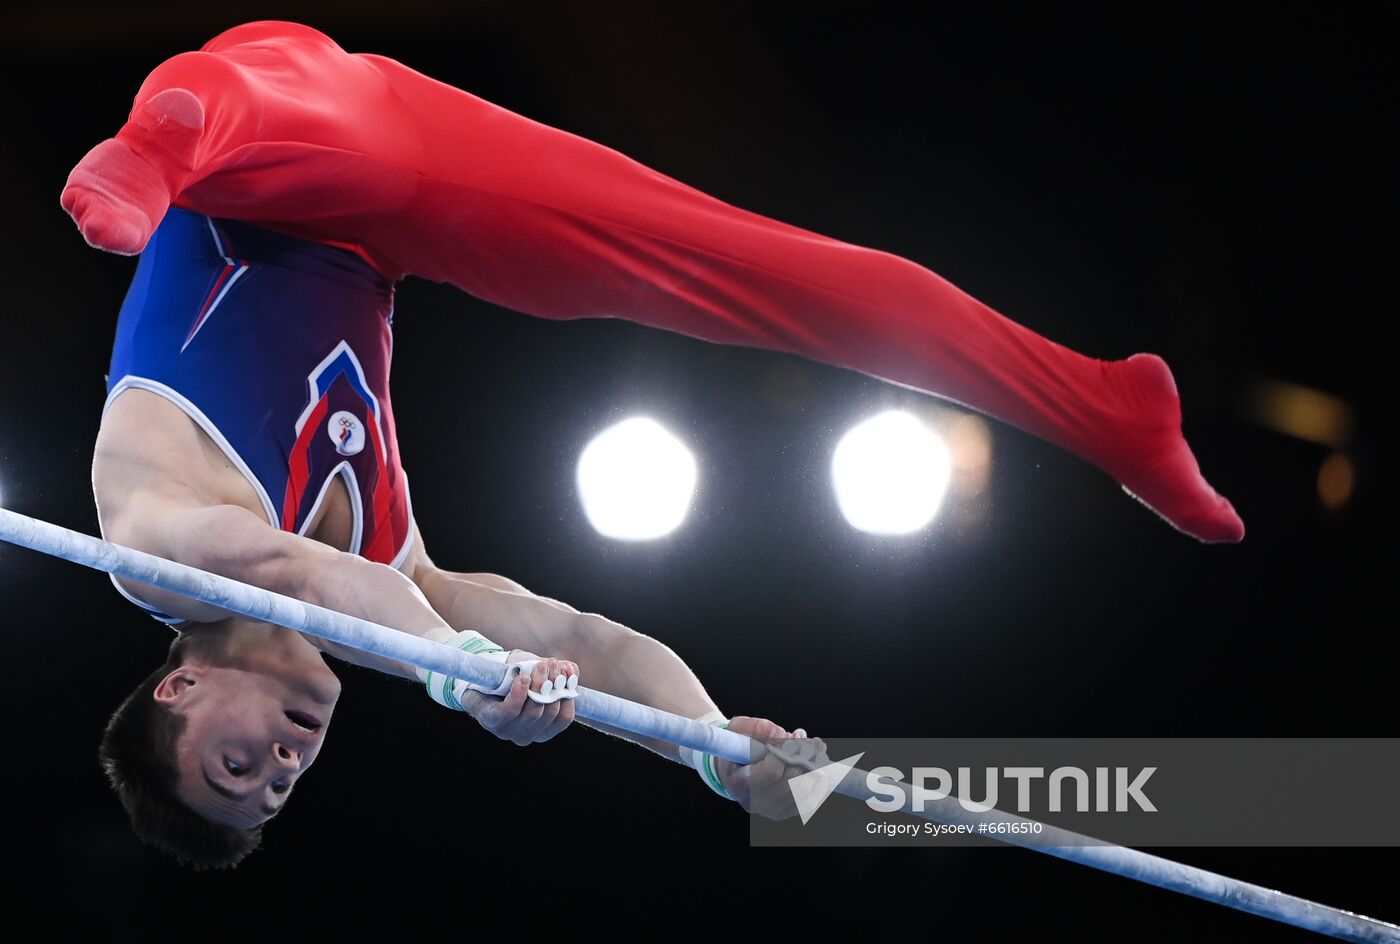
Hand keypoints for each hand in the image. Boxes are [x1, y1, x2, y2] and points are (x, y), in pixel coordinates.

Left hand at [459, 651, 578, 745]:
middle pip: (550, 712)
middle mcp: (528, 734)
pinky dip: (519, 693)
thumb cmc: (516, 677)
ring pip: (533, 711)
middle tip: (551, 664)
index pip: (565, 718)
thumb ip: (560, 673)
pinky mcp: (492, 721)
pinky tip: (522, 679)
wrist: (483, 679)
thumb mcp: (541, 674)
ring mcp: (509, 731)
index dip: (569, 696)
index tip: (565, 675)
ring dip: (539, 684)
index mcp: (543, 728)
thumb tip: (571, 670)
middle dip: (553, 684)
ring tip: (539, 666)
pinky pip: (510, 711)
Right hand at [713, 716, 826, 819]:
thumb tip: (781, 735)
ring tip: (811, 745)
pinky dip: (818, 778)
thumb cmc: (737, 747)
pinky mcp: (787, 812)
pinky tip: (816, 761)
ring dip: (814, 764)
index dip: (786, 752)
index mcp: (739, 784)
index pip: (772, 772)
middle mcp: (755, 803)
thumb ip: (756, 727)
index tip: (790, 736)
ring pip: (804, 790)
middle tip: (802, 736)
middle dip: (803, 754)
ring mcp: (772, 811)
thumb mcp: (738, 728)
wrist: (737, 765)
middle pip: (791, 781)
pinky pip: (811, 799)